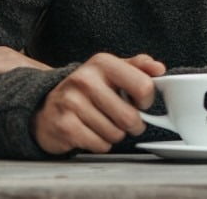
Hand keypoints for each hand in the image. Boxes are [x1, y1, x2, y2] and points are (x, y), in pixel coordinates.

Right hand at [32, 53, 165, 154]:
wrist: (46, 107)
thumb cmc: (87, 90)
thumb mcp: (112, 70)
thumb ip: (139, 66)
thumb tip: (159, 69)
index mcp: (102, 62)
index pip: (143, 86)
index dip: (147, 100)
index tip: (140, 103)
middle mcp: (85, 80)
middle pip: (129, 116)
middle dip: (134, 124)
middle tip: (128, 121)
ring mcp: (72, 103)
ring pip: (115, 133)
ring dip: (116, 135)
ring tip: (106, 124)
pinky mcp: (64, 126)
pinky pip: (100, 145)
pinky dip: (101, 144)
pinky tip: (93, 133)